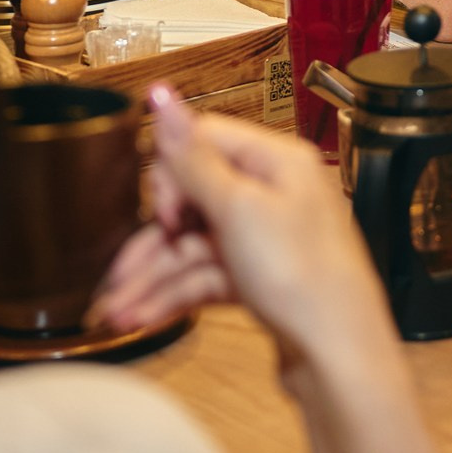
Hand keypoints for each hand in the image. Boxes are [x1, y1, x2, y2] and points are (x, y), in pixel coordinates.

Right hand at [88, 89, 397, 370]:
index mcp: (278, 162)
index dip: (172, 175)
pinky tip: (140, 316)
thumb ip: (192, 157)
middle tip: (116, 275)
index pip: (206, 141)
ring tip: (115, 312)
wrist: (336, 356)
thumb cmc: (303, 277)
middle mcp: (275, 194)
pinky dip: (173, 296)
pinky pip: (206, 278)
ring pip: (194, 247)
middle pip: (194, 201)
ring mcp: (268, 239)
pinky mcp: (261, 280)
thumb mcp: (238, 208)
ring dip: (152, 277)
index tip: (161, 212)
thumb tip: (162, 95)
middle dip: (151, 241)